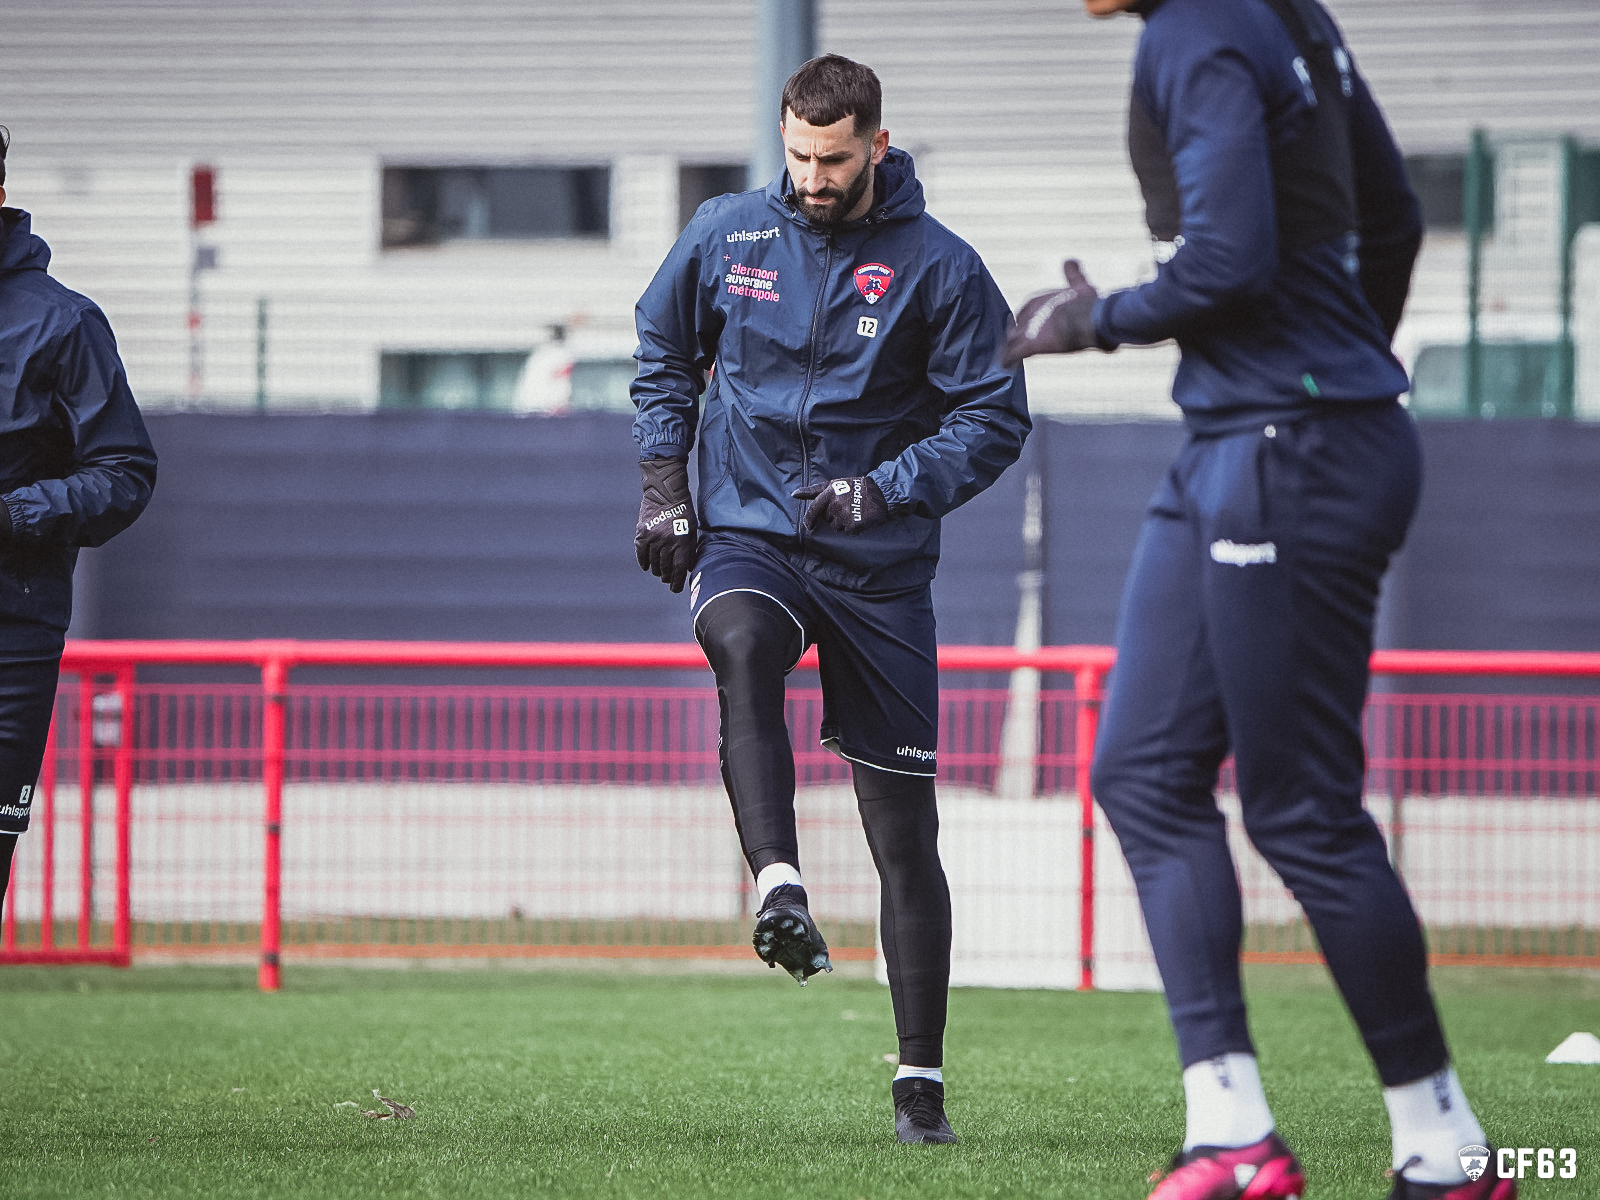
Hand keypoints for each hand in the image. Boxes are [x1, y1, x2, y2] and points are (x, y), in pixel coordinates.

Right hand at [635, 457, 697, 592]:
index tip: (676, 589)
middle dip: (667, 577)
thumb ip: (690, 549)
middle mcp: (666, 542)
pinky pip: (641, 553)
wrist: (665, 492)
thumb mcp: (692, 529)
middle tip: (668, 580)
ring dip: (656, 570)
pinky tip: (646, 566)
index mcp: (681, 541)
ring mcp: (653, 538)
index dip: (677, 581)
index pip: (679, 568)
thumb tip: (688, 568)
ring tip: (659, 573)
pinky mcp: (642, 533)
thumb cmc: (683, 510)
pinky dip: (643, 562)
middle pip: (665, 568)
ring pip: (653, 563)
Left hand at [792, 475, 889, 534]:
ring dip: (843, 523)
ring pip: (837, 527)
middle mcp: (836, 504)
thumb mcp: (833, 484)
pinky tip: (860, 519)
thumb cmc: (854, 487)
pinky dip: (853, 528)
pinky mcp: (855, 524)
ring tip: (853, 512)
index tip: (809, 526)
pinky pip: (849, 532)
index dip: (809, 520)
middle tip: (846, 507)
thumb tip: (794, 494)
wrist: (880, 492)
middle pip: (827, 520)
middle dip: (834, 516)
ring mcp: (846, 515)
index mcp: (829, 493)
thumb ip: (813, 490)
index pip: (813, 510)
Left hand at [1001, 259, 1104, 366]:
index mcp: (1040, 299)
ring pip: (1012, 339)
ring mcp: (1028, 328)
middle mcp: (1030, 312)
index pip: (1029, 308)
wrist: (1087, 318)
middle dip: (1017, 332)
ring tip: (1006, 356)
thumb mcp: (1080, 285)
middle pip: (1019, 324)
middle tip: (1015, 341)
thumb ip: (1073, 274)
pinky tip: (1005, 365)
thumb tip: (1069, 261)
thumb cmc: (1088, 304)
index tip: (1030, 324)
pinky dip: (1007, 359)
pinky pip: (1012, 354)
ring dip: (1009, 347)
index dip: (1029, 317)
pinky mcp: (1029, 344)